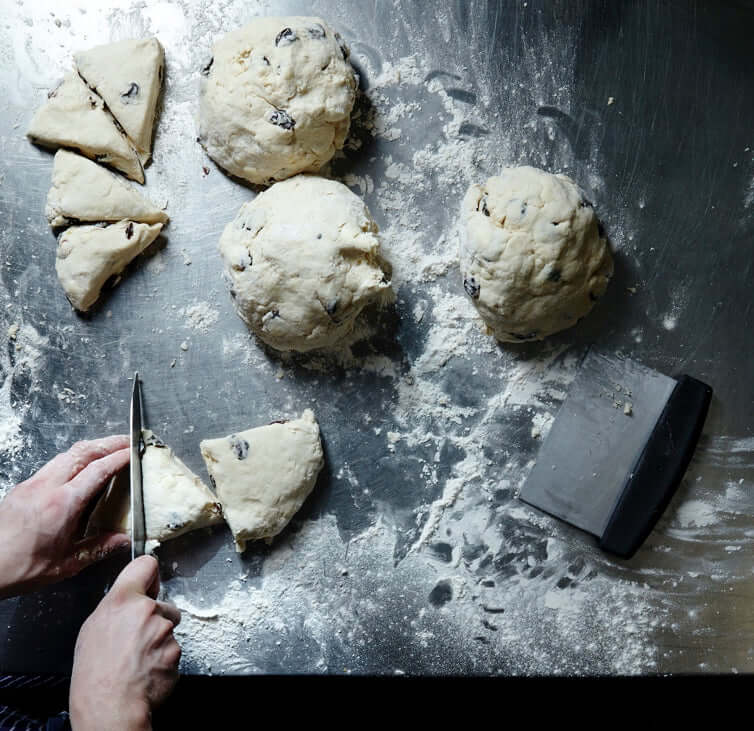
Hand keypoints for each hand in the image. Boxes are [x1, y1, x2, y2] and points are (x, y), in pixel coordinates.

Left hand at [0, 436, 130, 597]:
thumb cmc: (19, 568)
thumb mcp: (66, 564)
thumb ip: (99, 548)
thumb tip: (123, 540)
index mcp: (63, 504)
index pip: (98, 469)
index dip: (120, 457)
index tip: (134, 451)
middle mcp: (47, 487)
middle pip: (83, 451)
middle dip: (108, 442)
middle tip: (127, 441)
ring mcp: (32, 484)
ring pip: (67, 454)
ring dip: (91, 448)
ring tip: (108, 450)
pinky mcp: (22, 488)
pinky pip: (53, 464)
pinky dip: (73, 458)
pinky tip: (80, 468)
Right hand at [70, 556, 180, 730]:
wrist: (109, 705)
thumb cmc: (94, 672)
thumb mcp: (92, 627)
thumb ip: (116, 606)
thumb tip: (129, 601)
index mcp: (122, 600)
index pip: (145, 565)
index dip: (148, 574)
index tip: (149, 581)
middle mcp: (146, 610)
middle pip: (161, 602)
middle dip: (154, 616)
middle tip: (134, 638)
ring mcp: (164, 630)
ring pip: (168, 626)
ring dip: (159, 638)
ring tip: (137, 657)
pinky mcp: (176, 649)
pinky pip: (172, 648)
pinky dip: (163, 656)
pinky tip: (146, 668)